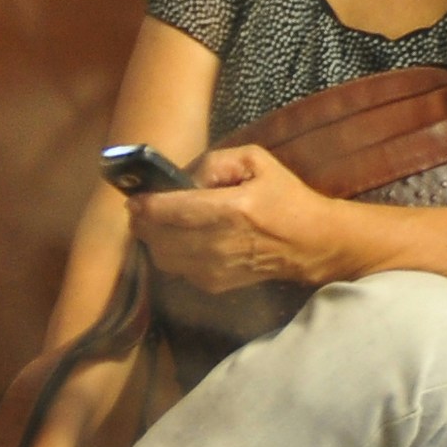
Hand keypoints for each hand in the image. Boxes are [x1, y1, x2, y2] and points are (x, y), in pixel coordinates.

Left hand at [127, 140, 351, 294]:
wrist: (312, 243)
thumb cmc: (285, 198)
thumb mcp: (255, 162)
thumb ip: (213, 163)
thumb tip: (181, 178)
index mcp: (232, 210)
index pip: (172, 211)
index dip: (145, 205)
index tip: (134, 198)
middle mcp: (220, 243)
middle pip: (158, 237)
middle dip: (142, 222)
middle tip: (141, 209)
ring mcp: (217, 268)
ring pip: (162, 257)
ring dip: (153, 240)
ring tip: (158, 224)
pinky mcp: (216, 285)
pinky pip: (176, 270)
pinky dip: (170, 255)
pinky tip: (179, 240)